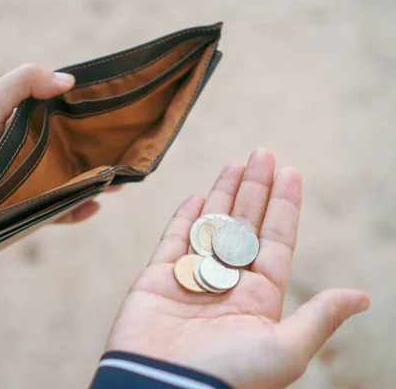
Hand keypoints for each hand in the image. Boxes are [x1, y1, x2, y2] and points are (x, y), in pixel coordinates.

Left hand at [0, 64, 104, 254]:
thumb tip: (70, 81)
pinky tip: (95, 206)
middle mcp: (30, 154)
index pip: (65, 116)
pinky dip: (77, 211)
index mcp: (23, 124)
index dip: (91, 115)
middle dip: (103, 152)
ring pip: (73, 182)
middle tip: (131, 151)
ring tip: (123, 181)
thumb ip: (23, 83)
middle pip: (75, 151)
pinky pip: (58, 212)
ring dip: (98, 181)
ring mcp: (29, 185)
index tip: (119, 113)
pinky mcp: (25, 213)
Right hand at [105, 149, 369, 388]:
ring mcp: (191, 279)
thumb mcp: (285, 349)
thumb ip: (319, 317)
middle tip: (262, 153)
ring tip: (236, 163)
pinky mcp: (156, 280)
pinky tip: (197, 196)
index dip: (285, 206)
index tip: (291, 172)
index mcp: (259, 299)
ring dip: (223, 194)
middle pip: (244, 226)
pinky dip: (183, 218)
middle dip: (255, 189)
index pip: (276, 241)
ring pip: (210, 227)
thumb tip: (363, 297)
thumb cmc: (227, 375)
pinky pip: (172, 242)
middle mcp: (226, 285)